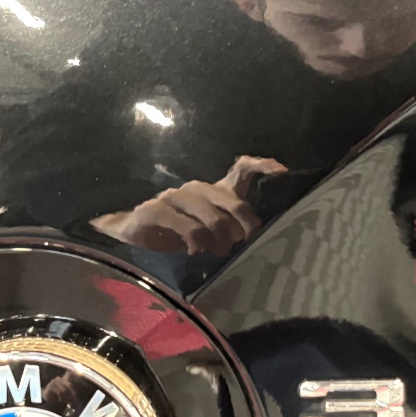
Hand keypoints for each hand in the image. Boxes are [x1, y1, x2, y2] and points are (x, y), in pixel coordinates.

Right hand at [91, 156, 282, 254]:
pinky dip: (193, 238)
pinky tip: (194, 250)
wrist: (133, 231)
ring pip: (206, 213)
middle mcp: (195, 188)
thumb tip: (248, 234)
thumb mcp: (207, 229)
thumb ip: (228, 226)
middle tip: (240, 241)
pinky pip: (181, 223)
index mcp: (211, 190)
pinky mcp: (154, 209)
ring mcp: (173, 197)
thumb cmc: (175, 231)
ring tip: (217, 251)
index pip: (241, 168)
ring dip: (217, 235)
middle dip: (240, 222)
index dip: (262, 165)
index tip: (282, 171)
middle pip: (228, 198)